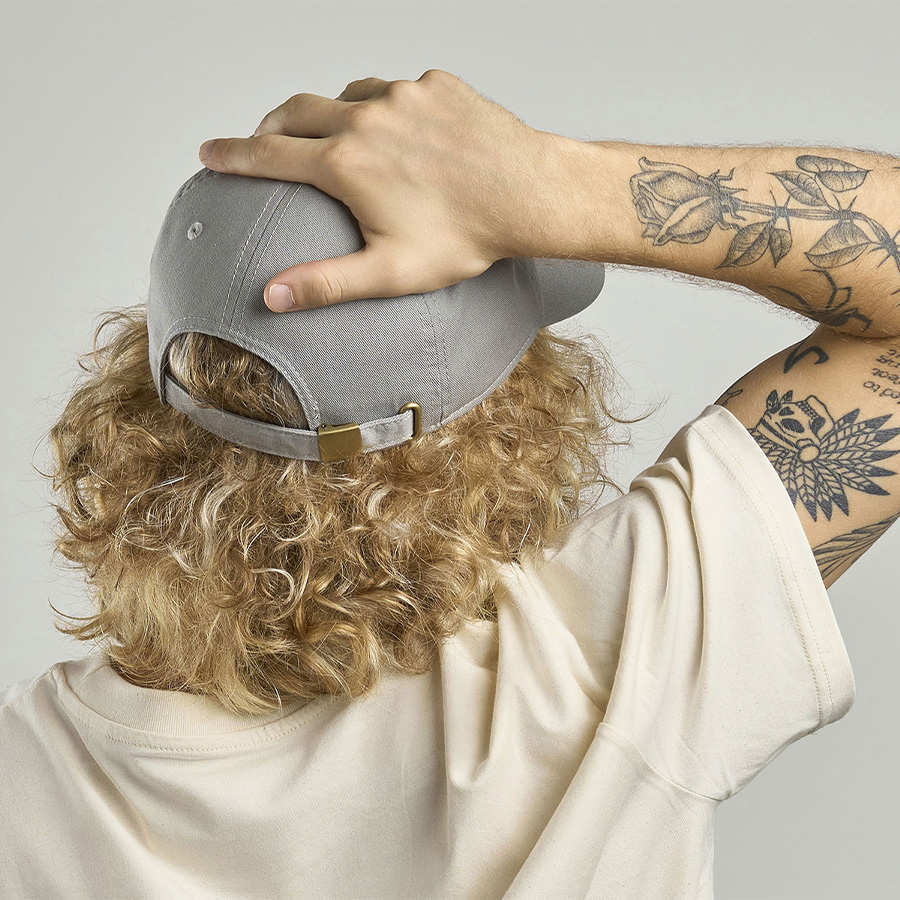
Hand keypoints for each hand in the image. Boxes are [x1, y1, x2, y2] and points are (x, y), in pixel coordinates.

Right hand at [198, 69, 566, 311]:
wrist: (530, 194)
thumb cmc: (465, 237)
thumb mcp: (390, 273)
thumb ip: (326, 283)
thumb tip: (271, 296)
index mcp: (346, 163)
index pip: (269, 154)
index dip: (233, 155)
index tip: (207, 152)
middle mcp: (366, 117)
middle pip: (296, 111)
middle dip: (270, 125)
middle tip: (260, 139)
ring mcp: (402, 94)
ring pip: (346, 95)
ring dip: (327, 112)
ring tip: (329, 135)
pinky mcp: (435, 84)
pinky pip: (395, 90)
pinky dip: (381, 107)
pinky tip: (395, 130)